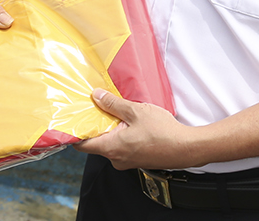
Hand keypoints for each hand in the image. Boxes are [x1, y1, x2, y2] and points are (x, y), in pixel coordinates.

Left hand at [74, 89, 193, 169]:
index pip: (82, 145)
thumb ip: (113, 104)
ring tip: (117, 111)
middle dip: (96, 125)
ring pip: (110, 144)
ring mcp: (126, 161)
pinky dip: (121, 135)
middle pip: (96, 142)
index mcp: (111, 148)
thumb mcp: (135, 111)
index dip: (75, 132)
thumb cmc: (162, 132)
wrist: (186, 148)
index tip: (72, 119)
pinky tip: (130, 122)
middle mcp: (116, 158)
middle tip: (96, 107)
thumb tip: (96, 96)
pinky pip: (122, 147)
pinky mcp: (136, 160)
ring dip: (111, 129)